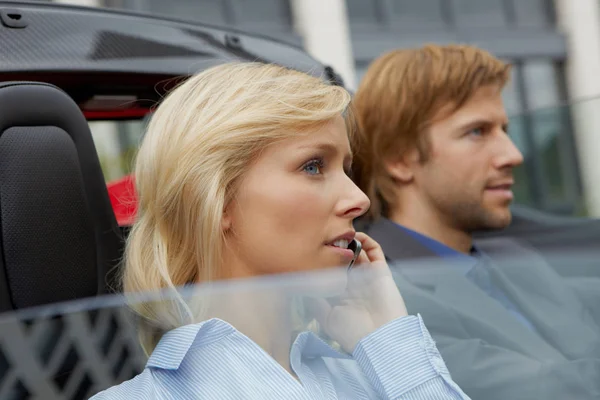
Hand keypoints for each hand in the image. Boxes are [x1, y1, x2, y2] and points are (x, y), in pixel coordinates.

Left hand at [306, 232, 407, 353]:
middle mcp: (354, 284)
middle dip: (335, 248)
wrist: (380, 339)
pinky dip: (367, 241)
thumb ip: (316, 301)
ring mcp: (368, 276)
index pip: (331, 272)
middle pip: (344, 260)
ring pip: (358, 253)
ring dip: (349, 242)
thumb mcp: (327, 318)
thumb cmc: (353, 332)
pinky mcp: (381, 271)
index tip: (312, 250)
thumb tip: (305, 284)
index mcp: (341, 295)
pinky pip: (375, 251)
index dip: (323, 261)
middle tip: (324, 237)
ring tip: (338, 234)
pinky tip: (355, 236)